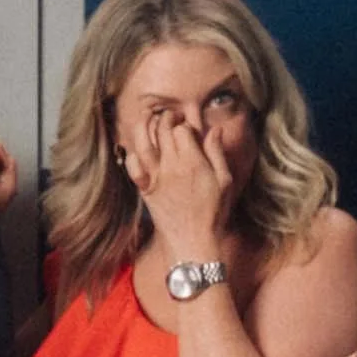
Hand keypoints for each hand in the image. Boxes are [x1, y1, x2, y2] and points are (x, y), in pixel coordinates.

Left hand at [119, 111, 238, 262]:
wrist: (193, 240)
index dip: (184, 123)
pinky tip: (136, 148)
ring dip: (144, 127)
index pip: (182, 130)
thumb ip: (216, 153)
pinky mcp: (145, 190)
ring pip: (144, 145)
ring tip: (147, 117)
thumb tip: (214, 129)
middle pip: (163, 132)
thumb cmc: (213, 212)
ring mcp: (156, 178)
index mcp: (194, 162)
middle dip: (165, 118)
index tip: (186, 124)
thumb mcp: (224, 180)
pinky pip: (133, 168)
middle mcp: (172, 167)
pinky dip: (132, 155)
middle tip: (168, 116)